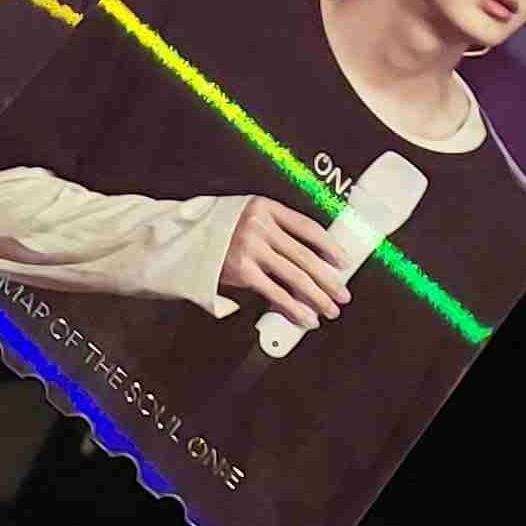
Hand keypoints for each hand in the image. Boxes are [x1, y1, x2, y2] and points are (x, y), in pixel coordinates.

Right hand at [218, 195, 351, 328]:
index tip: (342, 261)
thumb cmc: (218, 229)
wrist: (183, 240)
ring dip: (317, 297)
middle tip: (342, 294)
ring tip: (330, 309)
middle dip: (329, 279)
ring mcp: (251, 248)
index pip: (307, 227)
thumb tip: (312, 258)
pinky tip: (306, 317)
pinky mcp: (242, 271)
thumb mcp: (247, 216)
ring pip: (295, 276)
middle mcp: (260, 226)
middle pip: (305, 256)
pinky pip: (276, 293)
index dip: (329, 246)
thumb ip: (274, 229)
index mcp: (265, 207)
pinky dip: (294, 308)